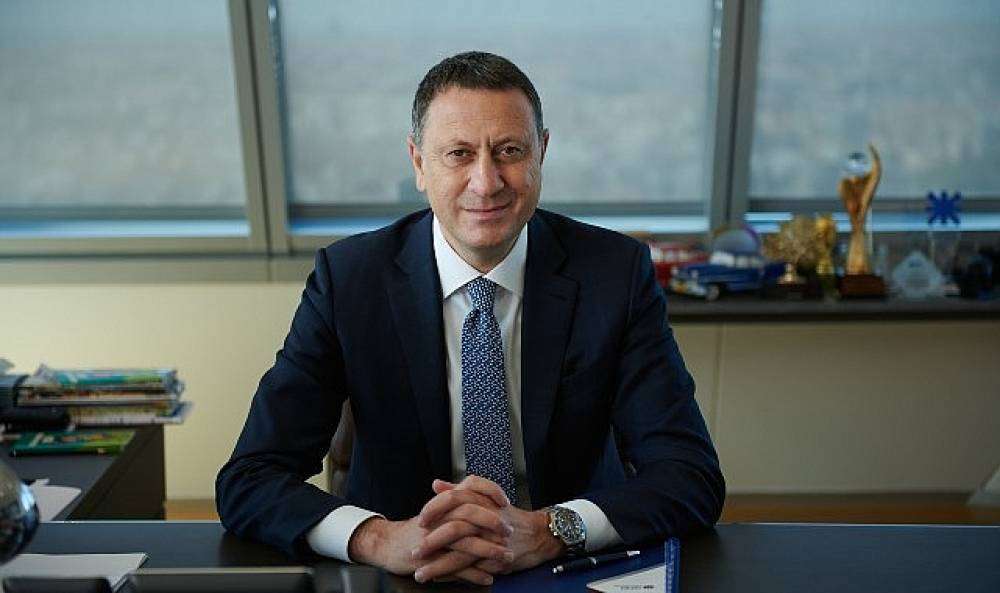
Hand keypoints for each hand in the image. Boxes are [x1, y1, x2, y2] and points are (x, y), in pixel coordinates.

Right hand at [347, 480, 512, 585]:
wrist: (388, 545)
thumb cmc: (416, 529)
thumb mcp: (437, 512)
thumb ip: (457, 503)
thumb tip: (482, 498)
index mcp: (442, 504)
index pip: (469, 488)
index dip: (489, 492)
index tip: (505, 501)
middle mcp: (439, 518)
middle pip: (469, 514)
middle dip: (492, 523)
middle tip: (509, 532)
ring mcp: (434, 540)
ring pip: (465, 543)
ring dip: (489, 551)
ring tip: (506, 558)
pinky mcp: (430, 561)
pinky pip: (456, 569)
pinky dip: (474, 575)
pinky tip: (488, 578)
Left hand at [414, 477, 565, 578]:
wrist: (538, 534)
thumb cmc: (508, 517)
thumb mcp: (485, 499)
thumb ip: (459, 491)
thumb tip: (436, 484)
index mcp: (481, 501)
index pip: (453, 500)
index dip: (434, 510)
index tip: (420, 520)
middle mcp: (486, 519)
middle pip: (455, 528)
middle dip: (431, 542)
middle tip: (414, 551)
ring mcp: (492, 541)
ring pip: (462, 553)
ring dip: (438, 565)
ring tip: (419, 573)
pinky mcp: (497, 559)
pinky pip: (472, 569)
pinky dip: (453, 575)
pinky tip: (438, 579)